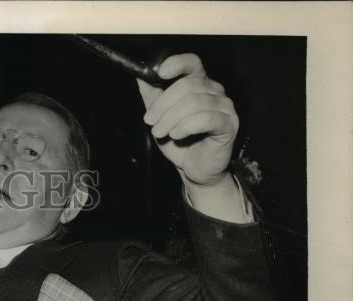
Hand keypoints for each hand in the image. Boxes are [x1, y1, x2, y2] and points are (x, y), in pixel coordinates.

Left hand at [138, 53, 238, 187]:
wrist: (193, 169)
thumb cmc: (179, 142)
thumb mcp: (160, 118)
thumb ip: (152, 96)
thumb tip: (140, 76)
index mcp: (199, 84)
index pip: (192, 63)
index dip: (177, 63)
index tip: (160, 72)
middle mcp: (215, 91)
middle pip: (188, 85)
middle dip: (163, 104)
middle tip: (150, 121)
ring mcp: (225, 107)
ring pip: (195, 102)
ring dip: (171, 119)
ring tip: (160, 132)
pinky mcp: (229, 124)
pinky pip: (206, 118)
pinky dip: (186, 126)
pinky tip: (176, 135)